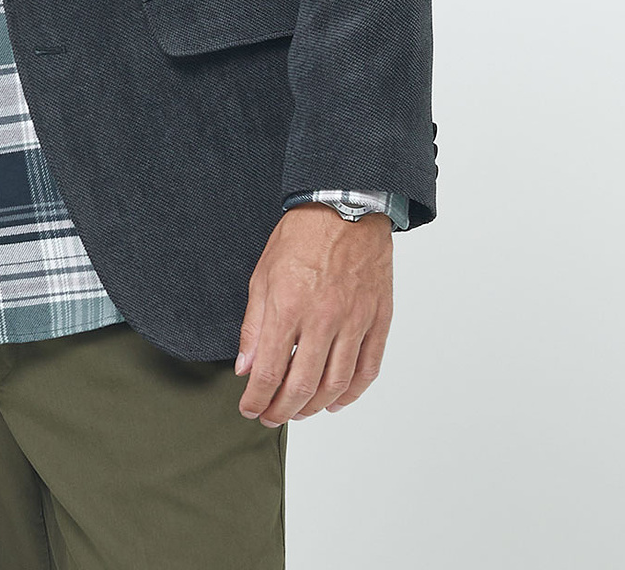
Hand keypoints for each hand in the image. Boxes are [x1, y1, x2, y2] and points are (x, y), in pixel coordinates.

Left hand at [235, 203, 392, 427]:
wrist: (346, 206)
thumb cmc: (302, 235)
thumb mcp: (263, 275)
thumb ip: (254, 326)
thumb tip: (246, 368)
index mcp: (289, 306)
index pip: (270, 372)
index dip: (256, 399)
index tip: (248, 408)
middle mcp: (324, 319)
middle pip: (302, 386)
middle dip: (282, 411)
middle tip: (270, 417)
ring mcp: (355, 321)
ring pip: (336, 384)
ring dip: (314, 407)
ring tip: (298, 412)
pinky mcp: (378, 320)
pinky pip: (368, 369)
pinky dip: (352, 394)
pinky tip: (335, 401)